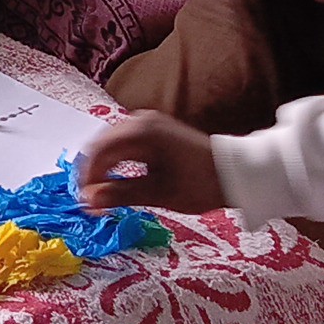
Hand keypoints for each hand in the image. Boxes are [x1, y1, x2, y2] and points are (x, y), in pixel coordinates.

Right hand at [75, 111, 226, 213]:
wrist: (236, 173)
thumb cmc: (200, 184)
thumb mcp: (158, 194)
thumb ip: (120, 195)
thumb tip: (88, 201)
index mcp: (141, 132)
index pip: (98, 152)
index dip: (87, 178)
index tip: (86, 203)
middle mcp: (141, 120)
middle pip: (100, 144)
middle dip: (91, 172)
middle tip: (91, 201)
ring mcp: (148, 122)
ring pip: (109, 143)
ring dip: (102, 167)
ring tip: (101, 193)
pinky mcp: (154, 130)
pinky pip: (123, 142)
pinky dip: (115, 160)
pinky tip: (116, 179)